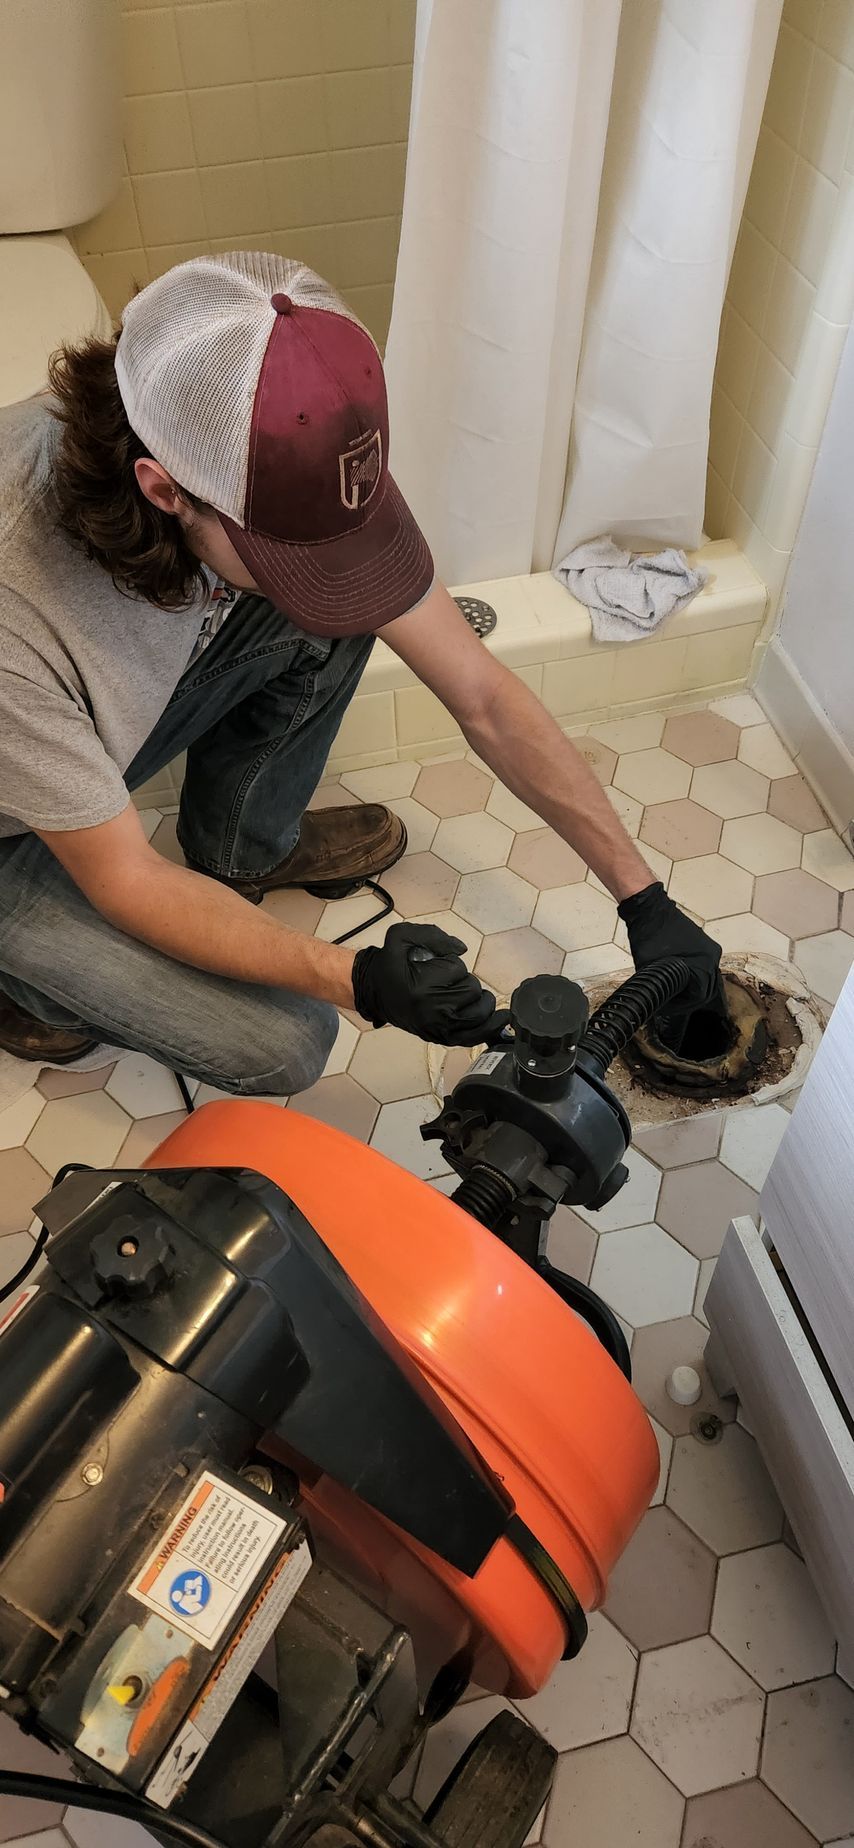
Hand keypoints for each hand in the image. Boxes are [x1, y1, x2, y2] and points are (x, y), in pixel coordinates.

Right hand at [353, 923, 502, 1045]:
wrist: (373, 992)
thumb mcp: (401, 936)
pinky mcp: (441, 1037)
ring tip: (465, 995)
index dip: (450, 963)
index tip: (433, 966)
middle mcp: (432, 1010)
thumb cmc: (390, 965)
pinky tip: (500, 1019)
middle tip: (445, 981)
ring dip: (478, 1000)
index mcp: (422, 986)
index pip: (457, 968)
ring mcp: (438, 1027)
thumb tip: (461, 949)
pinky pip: (474, 1035)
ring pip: (479, 1011)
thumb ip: (433, 935)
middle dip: (464, 980)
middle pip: (473, 990)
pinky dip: (490, 1027)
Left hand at [618, 883, 721, 1011]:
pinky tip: (679, 978)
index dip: (681, 1007)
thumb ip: (659, 987)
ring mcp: (710, 950)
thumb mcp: (649, 968)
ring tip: (674, 992)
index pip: (699, 997)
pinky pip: (704, 967)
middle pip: (706, 990)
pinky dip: (694, 976)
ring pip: (706, 979)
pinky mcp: (705, 944)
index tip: (667, 1007)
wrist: (650, 908)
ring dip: (692, 988)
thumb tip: (660, 1002)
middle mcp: (712, 958)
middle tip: (670, 1003)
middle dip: (688, 1000)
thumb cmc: (649, 935)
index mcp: (703, 965)